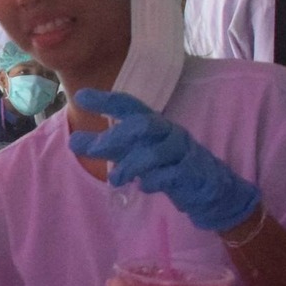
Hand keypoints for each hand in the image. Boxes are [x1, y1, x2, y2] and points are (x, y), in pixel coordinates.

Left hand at [66, 90, 260, 232]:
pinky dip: (154, 181)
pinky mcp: (194, 174)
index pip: (129, 106)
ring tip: (115, 179)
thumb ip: (108, 148)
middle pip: (143, 124)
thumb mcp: (135, 154)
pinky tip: (145, 187)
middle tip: (94, 148)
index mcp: (154, 124)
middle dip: (116, 135)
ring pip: (156, 151)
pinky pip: (171, 175)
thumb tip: (73, 141)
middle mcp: (169, 132)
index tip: (81, 96)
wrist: (212, 190)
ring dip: (130, 165)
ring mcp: (183, 152)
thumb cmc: (168, 166)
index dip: (106, 100)